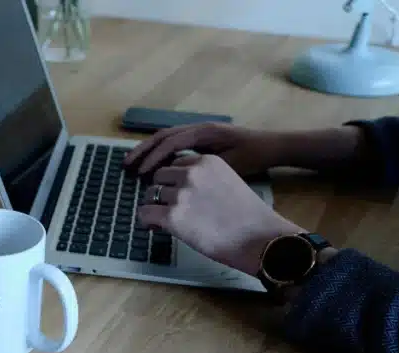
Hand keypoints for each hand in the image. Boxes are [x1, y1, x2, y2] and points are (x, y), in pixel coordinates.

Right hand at [124, 122, 284, 176]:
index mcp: (203, 132)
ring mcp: (198, 132)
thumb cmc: (253, 156)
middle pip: (162, 136)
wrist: (272, 146)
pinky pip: (174, 144)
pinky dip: (160, 154)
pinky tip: (153, 168)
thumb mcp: (229, 165)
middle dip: (143, 151)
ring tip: (133, 165)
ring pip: (166, 139)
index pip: (170, 143)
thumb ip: (203, 169)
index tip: (141, 174)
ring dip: (148, 151)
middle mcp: (198, 128)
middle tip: (126, 166)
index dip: (154, 158)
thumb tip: (175, 178)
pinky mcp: (200, 140)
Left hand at [139, 155, 301, 274]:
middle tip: (169, 208)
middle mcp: (191, 173)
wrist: (259, 239)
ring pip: (149, 194)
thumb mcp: (227, 183)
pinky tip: (155, 228)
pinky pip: (144, 213)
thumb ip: (204, 180)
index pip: (176, 164)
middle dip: (162, 192)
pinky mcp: (172, 216)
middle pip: (159, 176)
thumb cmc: (248, 218)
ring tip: (163, 220)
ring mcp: (180, 194)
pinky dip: (146, 221)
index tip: (178, 194)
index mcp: (207, 162)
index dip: (174, 180)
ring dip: (154, 206)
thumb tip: (180, 190)